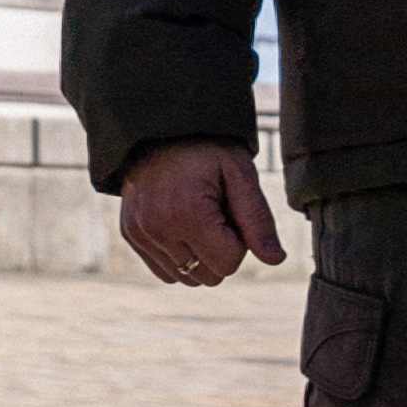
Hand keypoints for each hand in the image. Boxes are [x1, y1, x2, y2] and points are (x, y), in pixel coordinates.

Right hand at [118, 140, 284, 285]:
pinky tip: (180, 225)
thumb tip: (275, 259)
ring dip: (199, 255)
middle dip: (219, 250)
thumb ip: (258, 219)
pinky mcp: (131, 235)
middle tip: (214, 212)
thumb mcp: (239, 173)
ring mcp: (140, 234)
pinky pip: (165, 272)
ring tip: (196, 216)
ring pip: (187, 278)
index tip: (230, 211)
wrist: (159, 129)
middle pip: (209, 276)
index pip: (229, 264)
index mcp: (187, 213)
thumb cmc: (205, 148)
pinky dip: (179, 256)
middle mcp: (157, 228)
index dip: (238, 241)